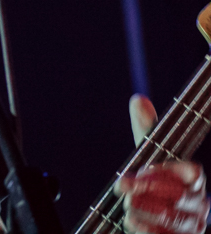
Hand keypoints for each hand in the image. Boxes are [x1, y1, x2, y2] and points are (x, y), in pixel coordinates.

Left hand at [114, 94, 208, 233]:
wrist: (154, 220)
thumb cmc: (154, 183)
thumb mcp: (148, 155)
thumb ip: (146, 131)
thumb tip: (138, 99)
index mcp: (193, 180)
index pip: (192, 173)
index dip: (166, 170)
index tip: (141, 169)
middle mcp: (198, 204)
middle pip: (179, 196)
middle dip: (147, 189)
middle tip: (123, 185)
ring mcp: (193, 226)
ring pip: (174, 220)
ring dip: (145, 211)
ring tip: (126, 206)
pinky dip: (147, 230)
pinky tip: (131, 222)